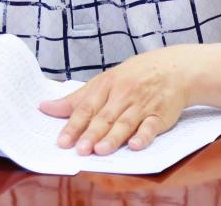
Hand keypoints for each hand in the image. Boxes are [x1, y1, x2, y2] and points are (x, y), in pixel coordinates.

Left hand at [38, 45, 192, 155]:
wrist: (174, 68)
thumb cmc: (134, 76)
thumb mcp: (104, 81)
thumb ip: (76, 98)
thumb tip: (46, 108)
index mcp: (107, 85)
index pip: (87, 107)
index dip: (74, 124)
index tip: (62, 140)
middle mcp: (123, 94)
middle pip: (105, 117)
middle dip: (91, 134)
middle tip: (79, 150)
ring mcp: (142, 105)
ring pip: (125, 123)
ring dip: (113, 137)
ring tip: (100, 150)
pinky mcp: (160, 115)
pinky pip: (151, 126)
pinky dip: (144, 136)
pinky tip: (135, 145)